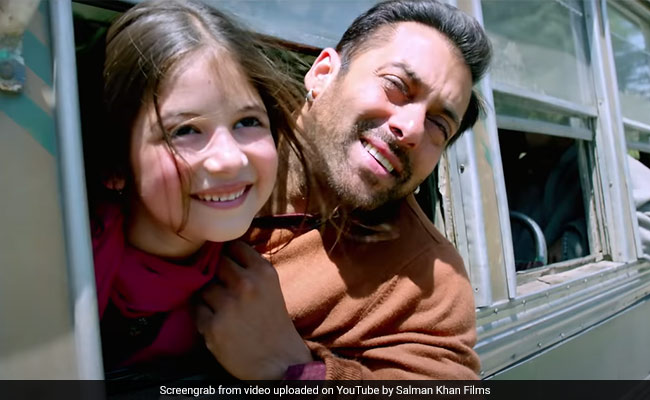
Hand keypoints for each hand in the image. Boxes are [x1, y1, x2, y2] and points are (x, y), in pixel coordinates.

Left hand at [196, 240, 312, 379]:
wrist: (278, 362)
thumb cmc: (274, 323)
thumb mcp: (271, 287)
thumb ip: (250, 268)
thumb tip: (222, 250)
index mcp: (263, 272)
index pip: (234, 245)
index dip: (228, 254)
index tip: (228, 263)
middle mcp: (246, 284)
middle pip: (217, 264)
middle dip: (218, 275)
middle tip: (224, 288)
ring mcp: (227, 305)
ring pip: (204, 287)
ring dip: (208, 296)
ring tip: (222, 309)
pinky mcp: (212, 326)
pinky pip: (197, 309)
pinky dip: (203, 315)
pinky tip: (217, 323)